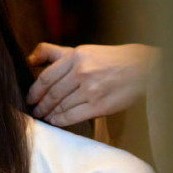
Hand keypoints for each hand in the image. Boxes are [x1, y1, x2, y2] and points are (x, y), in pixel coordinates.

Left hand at [27, 42, 160, 125]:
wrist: (143, 68)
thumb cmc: (109, 60)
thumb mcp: (83, 51)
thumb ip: (55, 53)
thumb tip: (29, 59)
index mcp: (75, 56)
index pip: (46, 78)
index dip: (34, 91)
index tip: (29, 99)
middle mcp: (82, 72)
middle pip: (52, 94)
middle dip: (41, 106)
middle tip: (35, 112)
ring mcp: (91, 90)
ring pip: (61, 107)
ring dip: (49, 115)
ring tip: (45, 118)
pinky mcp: (100, 105)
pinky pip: (72, 117)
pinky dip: (61, 121)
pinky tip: (56, 121)